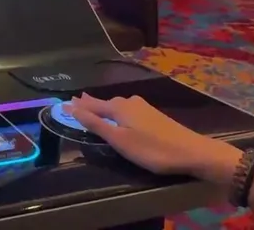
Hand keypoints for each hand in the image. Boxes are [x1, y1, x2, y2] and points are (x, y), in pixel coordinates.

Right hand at [66, 94, 240, 181]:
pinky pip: (126, 109)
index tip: (62, 103)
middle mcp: (129, 102)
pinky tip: (118, 114)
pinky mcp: (153, 115)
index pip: (92, 104)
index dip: (78, 106)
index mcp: (118, 107)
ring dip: (103, 106)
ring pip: (116, 105)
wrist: (191, 152)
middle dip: (90, 103)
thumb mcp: (120, 140)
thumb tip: (73, 108)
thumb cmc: (152, 149)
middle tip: (75, 103)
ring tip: (92, 106)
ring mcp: (143, 107)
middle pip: (104, 102)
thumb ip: (96, 124)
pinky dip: (115, 110)